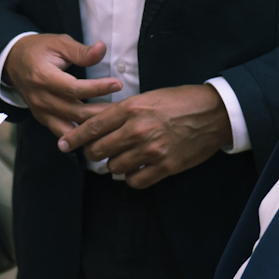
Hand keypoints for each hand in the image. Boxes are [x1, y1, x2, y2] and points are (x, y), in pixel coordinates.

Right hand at [3, 34, 122, 139]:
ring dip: (93, 128)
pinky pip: (62, 133)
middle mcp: (41, 98)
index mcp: (43, 77)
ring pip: (70, 127)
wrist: (14, 61)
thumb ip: (81, 51)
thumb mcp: (59, 43)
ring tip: (114, 123)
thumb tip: (102, 49)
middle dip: (101, 112)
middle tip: (124, 108)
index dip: (97, 88)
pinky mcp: (43, 118)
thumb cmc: (39, 50)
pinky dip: (79, 137)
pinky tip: (97, 137)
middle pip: (75, 111)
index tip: (117, 84)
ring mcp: (40, 111)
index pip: (74, 88)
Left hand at [61, 83, 230, 188]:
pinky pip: (135, 181)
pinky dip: (131, 177)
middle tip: (96, 152)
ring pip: (115, 167)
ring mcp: (152, 150)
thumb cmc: (180, 102)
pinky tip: (136, 169)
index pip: (92, 127)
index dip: (74, 138)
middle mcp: (138, 130)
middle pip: (99, 150)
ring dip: (114, 165)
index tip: (63, 145)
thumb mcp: (148, 97)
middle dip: (93, 153)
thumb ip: (122, 111)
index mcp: (132, 108)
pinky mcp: (166, 166)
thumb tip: (97, 123)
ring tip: (122, 158)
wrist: (215, 112)